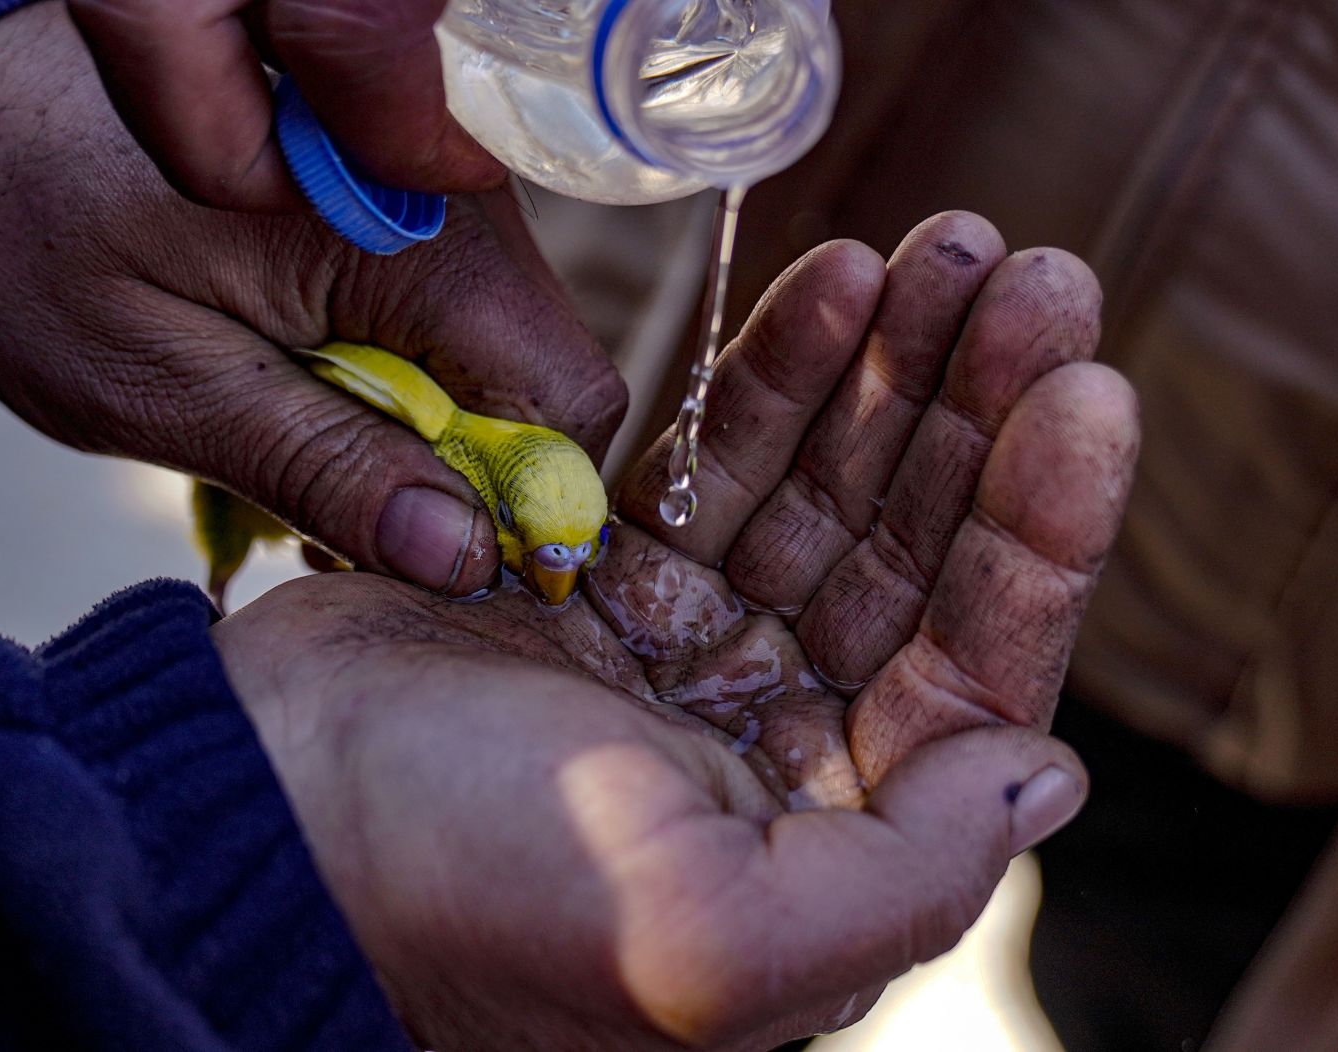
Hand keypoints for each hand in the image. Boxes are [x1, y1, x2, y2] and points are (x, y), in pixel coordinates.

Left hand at [0, 2, 621, 597]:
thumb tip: (464, 557)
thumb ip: (322, 465)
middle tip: (341, 517)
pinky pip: (453, 332)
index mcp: (412, 237)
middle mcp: (450, 204)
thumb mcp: (163, 382)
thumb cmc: (33, 228)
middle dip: (467, 479)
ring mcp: (431, 204)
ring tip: (304, 451)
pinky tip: (307, 399)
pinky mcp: (401, 217)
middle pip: (545, 387)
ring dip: (428, 440)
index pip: (565, 399)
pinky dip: (401, 391)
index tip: (438, 560)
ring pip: (503, 366)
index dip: (524, 503)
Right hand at [214, 213, 1139, 1048]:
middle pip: (908, 564)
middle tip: (1031, 281)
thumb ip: (902, 882)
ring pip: (818, 498)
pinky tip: (827, 289)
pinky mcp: (601, 582)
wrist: (255, 819)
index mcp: (819, 849)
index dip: (1040, 533)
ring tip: (936, 256)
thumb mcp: (705, 947)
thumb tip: (1044, 771)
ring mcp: (683, 658)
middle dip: (975, 421)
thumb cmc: (460, 900)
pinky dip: (769, 381)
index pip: (973, 675)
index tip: (1082, 394)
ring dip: (884, 377)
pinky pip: (712, 467)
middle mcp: (768, 751)